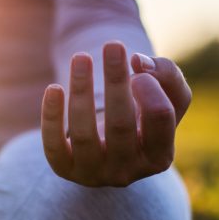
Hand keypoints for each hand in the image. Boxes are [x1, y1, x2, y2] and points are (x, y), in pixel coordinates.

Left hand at [41, 41, 191, 186]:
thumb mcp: (166, 96)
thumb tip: (138, 61)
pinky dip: (51, 116)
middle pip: (121, 125)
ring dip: (81, 91)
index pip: (160, 119)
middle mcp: (127, 172)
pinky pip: (54, 145)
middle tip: (112, 45)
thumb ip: (167, 74)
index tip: (138, 67)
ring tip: (81, 57)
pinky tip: (54, 88)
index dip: (150, 88)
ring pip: (84, 134)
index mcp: (159, 157)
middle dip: (115, 82)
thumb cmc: (142, 117)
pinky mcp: (65, 169)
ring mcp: (94, 174)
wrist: (110, 147)